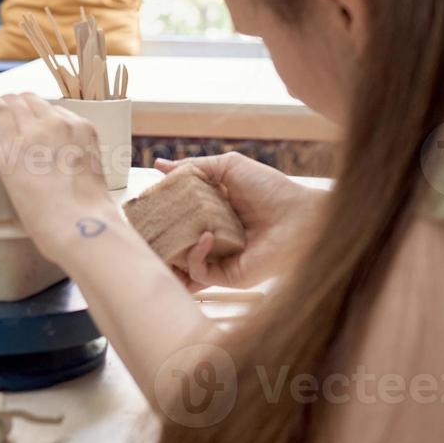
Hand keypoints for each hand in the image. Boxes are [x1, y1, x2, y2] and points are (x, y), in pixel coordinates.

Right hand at [0, 84, 115, 256]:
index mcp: (12, 146)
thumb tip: (6, 130)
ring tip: (32, 118)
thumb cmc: (42, 215)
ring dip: (32, 106)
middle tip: (8, 107)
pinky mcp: (84, 128)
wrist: (81, 224)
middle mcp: (37, 129)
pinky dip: (55, 116)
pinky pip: (64, 112)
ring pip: (41, 102)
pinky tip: (56, 129)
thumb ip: (5, 149)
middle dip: (10, 101)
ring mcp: (64, 125)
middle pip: (18, 100)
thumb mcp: (10, 181)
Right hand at [156, 153, 326, 292]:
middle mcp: (213, 237)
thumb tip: (160, 166)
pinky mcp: (228, 277)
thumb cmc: (270, 189)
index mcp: (213, 213)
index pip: (178, 217)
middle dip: (157, 239)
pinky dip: (195, 255)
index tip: (142, 206)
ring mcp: (220, 259)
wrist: (301, 216)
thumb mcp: (228, 167)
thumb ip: (193, 168)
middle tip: (142, 229)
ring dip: (167, 255)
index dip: (160, 214)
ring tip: (158, 241)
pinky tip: (204, 236)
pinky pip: (200, 272)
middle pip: (176, 243)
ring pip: (182, 264)